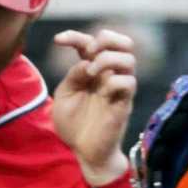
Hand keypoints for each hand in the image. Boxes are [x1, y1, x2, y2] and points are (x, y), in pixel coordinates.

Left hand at [50, 28, 137, 186]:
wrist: (84, 152)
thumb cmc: (75, 125)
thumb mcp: (65, 95)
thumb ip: (73, 75)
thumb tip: (86, 61)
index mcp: (92, 71)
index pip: (91, 42)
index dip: (74, 36)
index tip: (58, 41)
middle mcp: (109, 75)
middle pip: (124, 42)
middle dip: (106, 38)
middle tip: (89, 51)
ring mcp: (119, 88)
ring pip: (129, 57)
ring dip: (107, 58)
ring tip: (90, 73)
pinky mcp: (124, 103)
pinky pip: (129, 82)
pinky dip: (113, 81)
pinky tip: (101, 93)